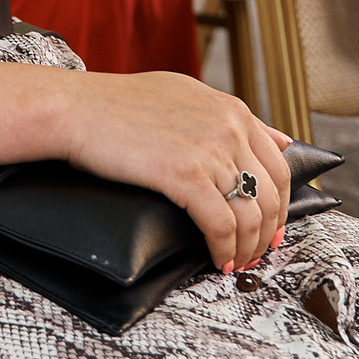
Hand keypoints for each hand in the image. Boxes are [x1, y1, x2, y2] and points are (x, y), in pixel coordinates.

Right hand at [51, 67, 297, 272]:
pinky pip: (221, 225)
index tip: (272, 227)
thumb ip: (234, 117)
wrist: (77, 109)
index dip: (280, 204)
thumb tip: (281, 140)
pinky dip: (224, 250)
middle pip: (270, 195)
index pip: (279, 165)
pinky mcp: (185, 175)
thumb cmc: (121, 104)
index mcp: (233, 110)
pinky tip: (217, 261)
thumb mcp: (187, 95)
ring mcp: (210, 151)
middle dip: (267, 233)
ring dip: (247, 248)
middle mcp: (230, 128)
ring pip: (250, 214)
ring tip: (235, 263)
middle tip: (256, 254)